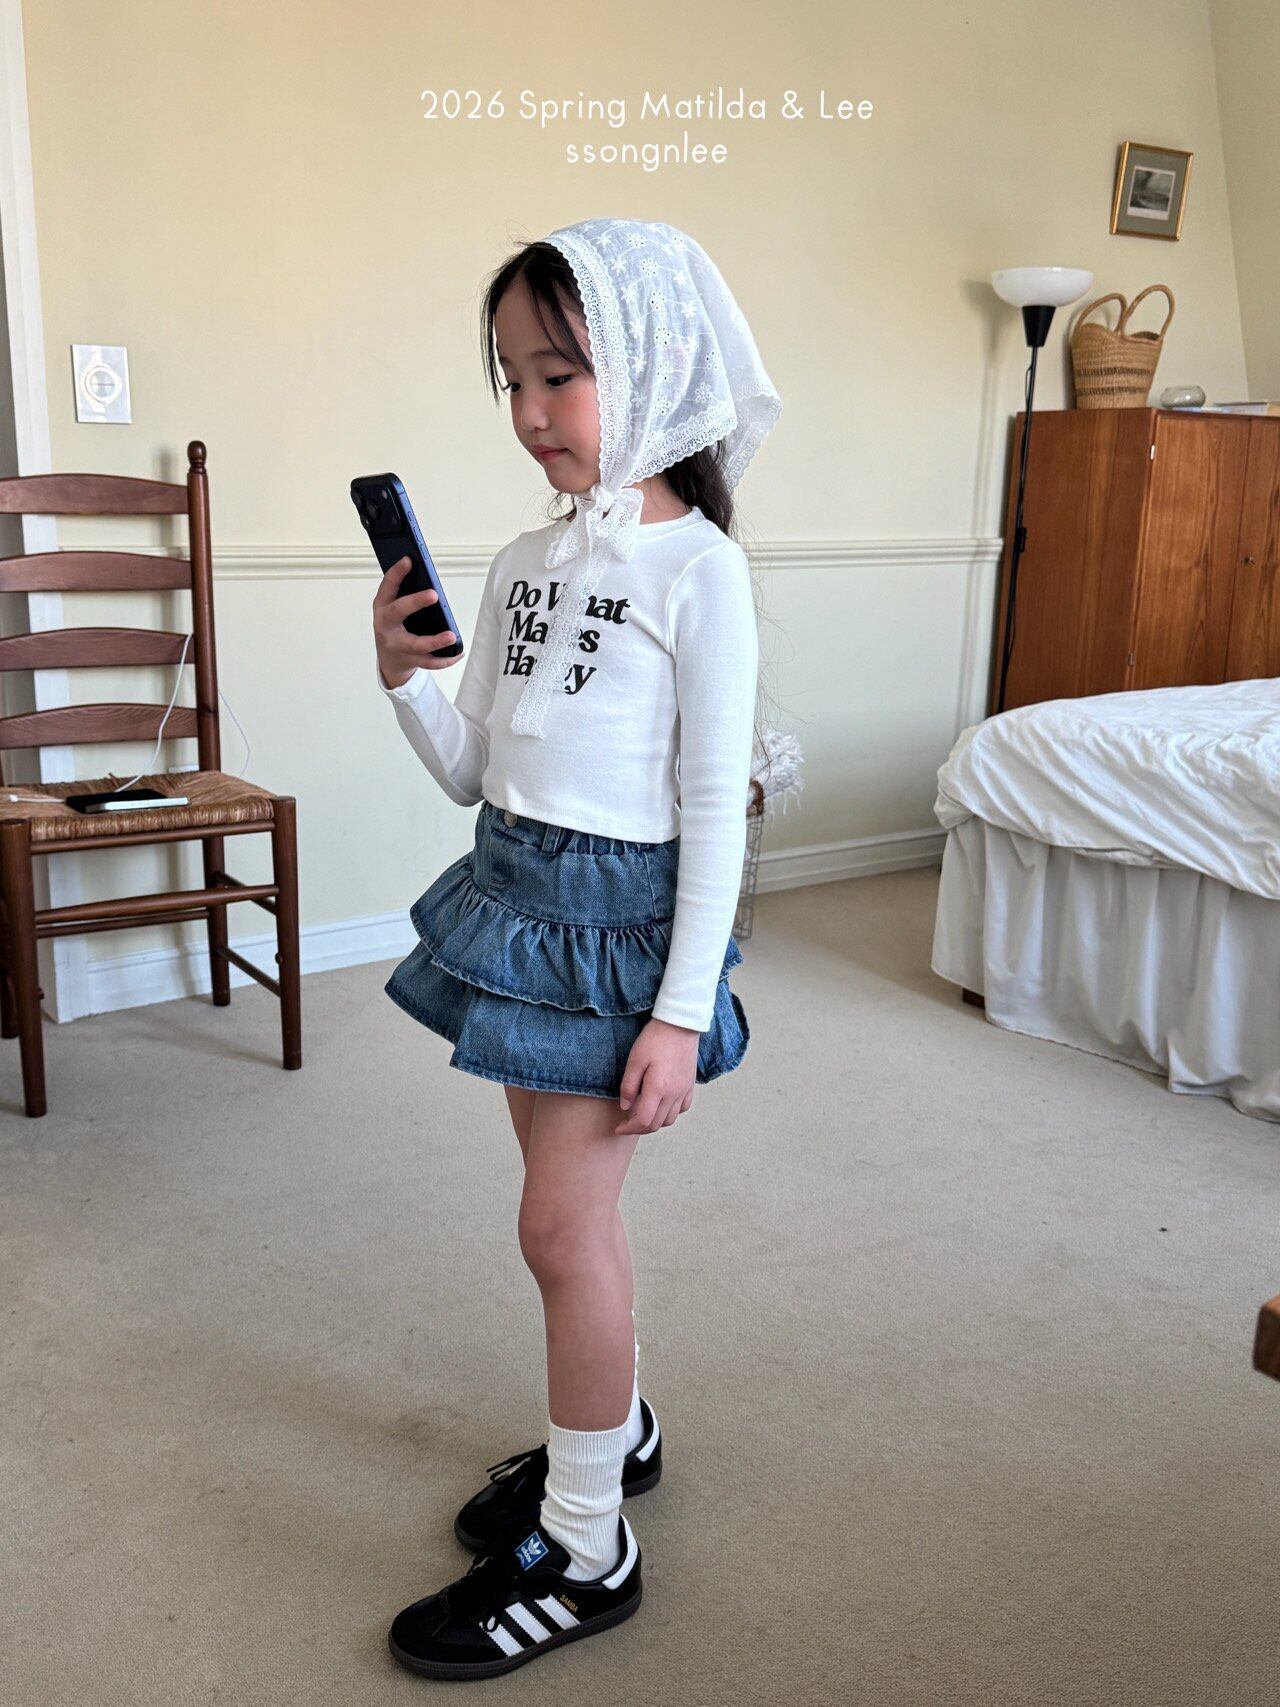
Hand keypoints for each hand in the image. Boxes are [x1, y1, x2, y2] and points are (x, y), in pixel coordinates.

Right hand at [372, 557, 458, 686]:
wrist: (389, 658)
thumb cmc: (394, 625)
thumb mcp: (393, 606)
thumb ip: (406, 592)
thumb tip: (427, 575)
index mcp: (382, 606)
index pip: (387, 586)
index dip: (396, 573)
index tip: (408, 560)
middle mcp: (386, 625)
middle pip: (397, 612)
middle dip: (415, 602)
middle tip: (433, 594)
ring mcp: (396, 644)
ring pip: (415, 644)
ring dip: (434, 641)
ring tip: (452, 636)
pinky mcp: (409, 659)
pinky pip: (429, 661)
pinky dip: (446, 658)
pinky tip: (459, 651)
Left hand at [614, 1018, 698, 1134]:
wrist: (680, 1024)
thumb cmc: (655, 1039)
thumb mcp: (634, 1060)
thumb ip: (629, 1086)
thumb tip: (625, 1107)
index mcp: (657, 1089)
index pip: (643, 1121)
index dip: (629, 1128)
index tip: (619, 1127)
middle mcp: (673, 1094)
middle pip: (656, 1124)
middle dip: (639, 1128)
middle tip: (627, 1123)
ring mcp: (683, 1090)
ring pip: (670, 1120)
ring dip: (655, 1123)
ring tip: (642, 1115)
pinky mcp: (690, 1085)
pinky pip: (682, 1108)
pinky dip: (670, 1113)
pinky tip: (661, 1106)